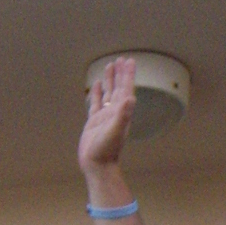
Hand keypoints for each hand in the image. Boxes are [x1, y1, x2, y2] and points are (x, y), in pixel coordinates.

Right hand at [79, 56, 135, 177]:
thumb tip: (131, 98)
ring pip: (108, 93)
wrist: (97, 165)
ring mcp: (105, 116)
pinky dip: (97, 92)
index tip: (129, 61)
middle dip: (120, 74)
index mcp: (121, 112)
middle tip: (121, 59)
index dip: (128, 75)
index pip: (126, 89)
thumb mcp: (115, 131)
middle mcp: (115, 112)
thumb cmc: (107, 150)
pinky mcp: (94, 121)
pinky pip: (96, 102)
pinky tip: (97, 84)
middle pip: (118, 88)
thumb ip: (123, 114)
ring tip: (110, 65)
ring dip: (110, 80)